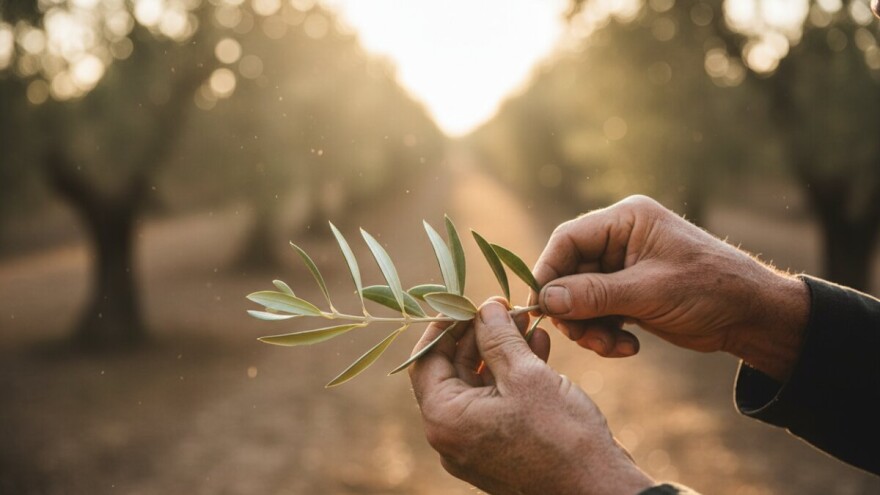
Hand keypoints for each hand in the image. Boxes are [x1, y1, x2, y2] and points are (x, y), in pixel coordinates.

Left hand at [409, 299, 653, 494]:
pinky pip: (497, 402)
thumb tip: (485, 309)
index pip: (426, 361)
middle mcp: (453, 436)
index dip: (445, 327)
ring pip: (480, 385)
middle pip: (453, 371)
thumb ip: (499, 337)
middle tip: (505, 308)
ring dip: (501, 350)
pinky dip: (513, 374)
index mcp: (445, 420)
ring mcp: (476, 444)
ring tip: (527, 321)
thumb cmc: (561, 436)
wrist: (599, 488)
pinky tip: (538, 347)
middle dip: (480, 335)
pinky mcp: (501, 447)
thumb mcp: (526, 375)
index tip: (467, 302)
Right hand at [533, 195, 808, 380]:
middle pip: (570, 272)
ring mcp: (623, 268)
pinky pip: (598, 313)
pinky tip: (627, 348)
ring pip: (580, 298)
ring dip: (589, 327)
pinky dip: (605, 333)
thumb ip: (595, 294)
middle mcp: (619, 240)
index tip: (541, 307)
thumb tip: (546, 300)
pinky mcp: (628, 294)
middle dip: (574, 310)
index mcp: (625, 220)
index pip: (568, 240)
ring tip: (611, 347)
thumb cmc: (710, 290)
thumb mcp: (649, 291)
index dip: (549, 272)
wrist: (752, 316)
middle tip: (584, 338)